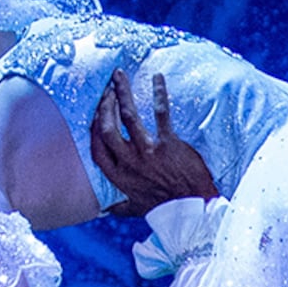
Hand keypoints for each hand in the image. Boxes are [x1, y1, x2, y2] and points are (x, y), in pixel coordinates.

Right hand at [91, 72, 217, 215]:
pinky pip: (161, 113)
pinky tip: (157, 77)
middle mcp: (129, 162)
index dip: (93, 129)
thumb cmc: (166, 209)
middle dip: (104, 105)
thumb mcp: (136, 209)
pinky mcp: (168, 145)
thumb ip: (118, 206)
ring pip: (128, 115)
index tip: (94, 114)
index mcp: (119, 177)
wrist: (194, 210)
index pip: (97, 149)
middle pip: (107, 127)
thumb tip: (102, 209)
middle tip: (106, 89)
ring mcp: (148, 152)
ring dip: (122, 93)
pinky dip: (159, 93)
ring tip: (118, 76)